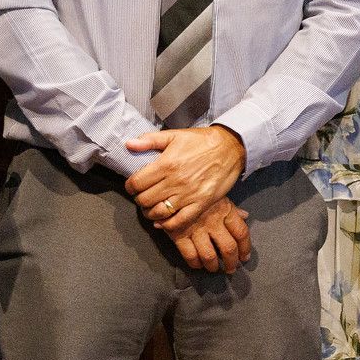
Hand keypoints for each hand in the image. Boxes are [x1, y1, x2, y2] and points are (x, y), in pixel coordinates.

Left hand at [125, 126, 246, 231]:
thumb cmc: (201, 141)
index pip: (137, 183)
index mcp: (166, 164)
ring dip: (150, 213)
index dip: (130, 186)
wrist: (230, 148)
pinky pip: (179, 221)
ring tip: (150, 208)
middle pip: (145, 200)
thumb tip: (129, 144)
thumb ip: (149, 140)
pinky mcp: (200, 204)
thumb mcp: (174, 135)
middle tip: (142, 196)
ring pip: (159, 212)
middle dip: (139, 199)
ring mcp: (188, 195)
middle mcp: (175, 182)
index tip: (132, 186)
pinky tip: (162, 221)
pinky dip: (167, 225)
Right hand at [166, 197, 251, 272]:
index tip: (244, 257)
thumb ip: (231, 208)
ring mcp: (196, 229)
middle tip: (231, 268)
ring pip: (209, 256)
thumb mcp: (217, 195)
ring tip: (214, 268)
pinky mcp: (179, 235)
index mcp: (225, 210)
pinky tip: (198, 264)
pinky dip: (195, 263)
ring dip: (213, 266)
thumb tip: (246, 216)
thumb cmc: (198, 192)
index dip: (245, 248)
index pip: (241, 233)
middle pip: (228, 248)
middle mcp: (213, 221)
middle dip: (231, 263)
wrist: (170, 189)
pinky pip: (190, 255)